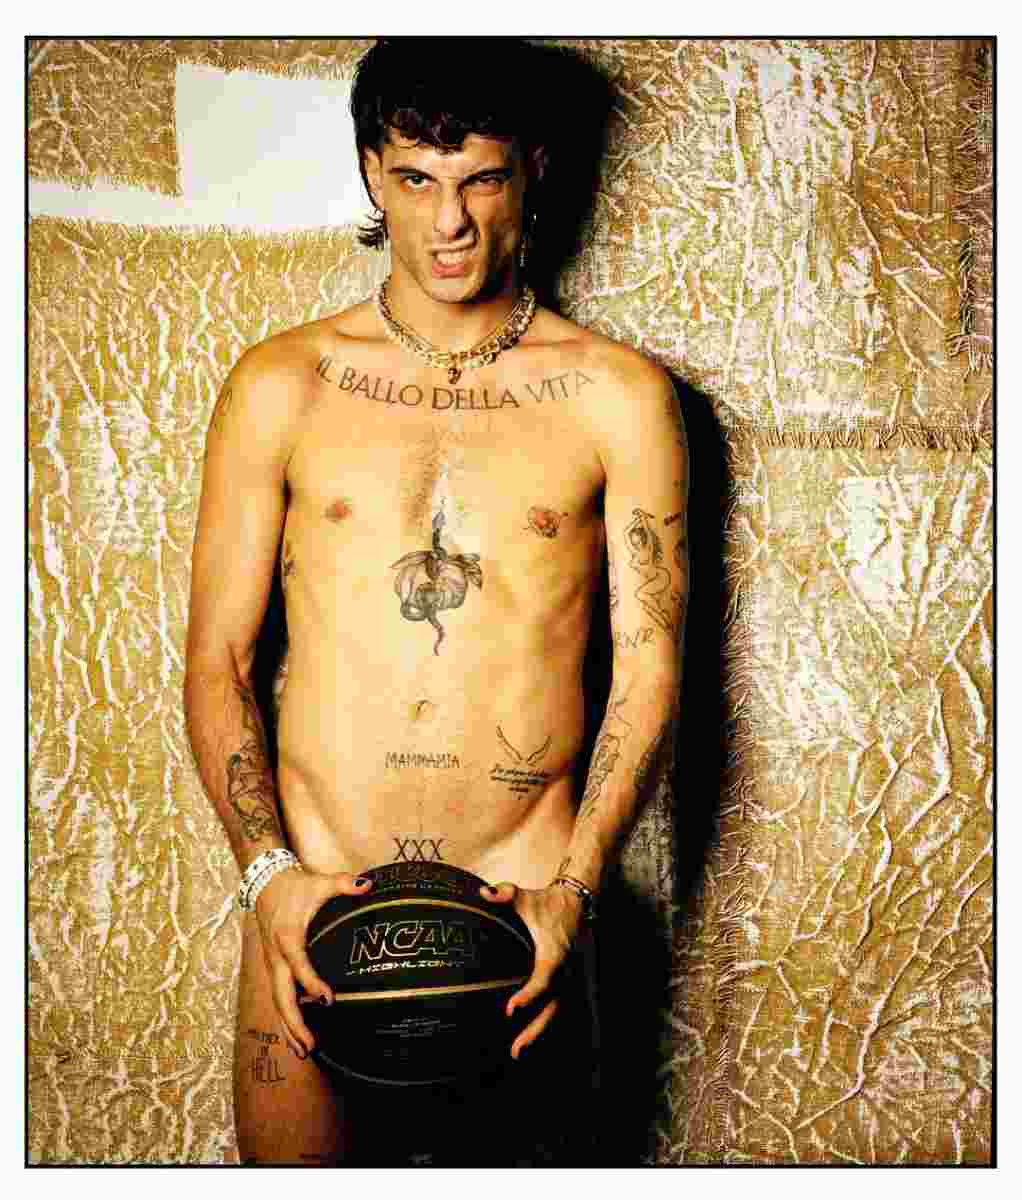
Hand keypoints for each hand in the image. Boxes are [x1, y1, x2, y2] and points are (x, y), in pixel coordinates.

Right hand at [253, 865, 372, 1057]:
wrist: (266, 885)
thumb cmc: (296, 887)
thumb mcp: (319, 882)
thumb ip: (343, 884)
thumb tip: (367, 885)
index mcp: (288, 936)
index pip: (298, 965)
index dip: (311, 983)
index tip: (329, 1000)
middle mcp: (277, 956)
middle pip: (281, 996)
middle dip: (294, 1022)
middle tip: (311, 1046)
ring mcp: (273, 965)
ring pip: (277, 1002)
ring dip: (289, 1027)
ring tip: (304, 1052)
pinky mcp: (274, 968)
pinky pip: (279, 997)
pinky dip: (287, 1017)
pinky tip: (298, 1035)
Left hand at [480, 879, 583, 1058]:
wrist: (578, 902)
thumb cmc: (547, 902)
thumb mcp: (525, 897)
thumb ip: (504, 894)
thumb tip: (482, 893)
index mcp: (555, 952)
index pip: (544, 979)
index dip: (529, 996)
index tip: (510, 1010)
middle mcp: (566, 969)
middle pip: (553, 1007)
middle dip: (535, 1030)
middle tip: (514, 1050)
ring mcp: (571, 978)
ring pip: (557, 1013)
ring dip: (539, 1033)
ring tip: (517, 1053)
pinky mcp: (571, 981)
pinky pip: (559, 1008)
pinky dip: (546, 1025)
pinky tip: (529, 1040)